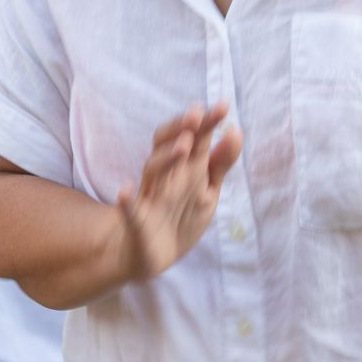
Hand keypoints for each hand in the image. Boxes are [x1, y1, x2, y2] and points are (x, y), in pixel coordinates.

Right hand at [114, 105, 242, 281]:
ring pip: (153, 170)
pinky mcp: (137, 221)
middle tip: (197, 115)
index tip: (224, 106)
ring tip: (183, 147)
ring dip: (166, 158)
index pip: (194, 138)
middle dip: (182, 129)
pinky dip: (126, 199)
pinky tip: (125, 189)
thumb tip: (235, 131)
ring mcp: (150, 197)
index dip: (207, 122)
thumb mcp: (207, 190)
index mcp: (185, 168)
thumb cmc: (181, 216)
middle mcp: (166, 177)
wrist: (153, 255)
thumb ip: (220, 163)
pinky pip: (129, 208)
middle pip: (169, 145)